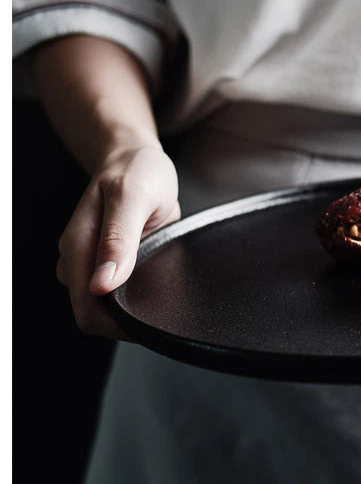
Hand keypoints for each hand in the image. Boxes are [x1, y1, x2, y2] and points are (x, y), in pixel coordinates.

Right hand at [56, 145, 180, 338]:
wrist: (136, 158)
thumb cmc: (137, 171)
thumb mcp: (133, 196)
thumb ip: (119, 239)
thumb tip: (101, 285)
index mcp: (76, 245)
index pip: (86, 310)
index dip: (116, 325)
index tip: (148, 319)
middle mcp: (78, 259)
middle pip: (93, 315)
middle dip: (125, 319)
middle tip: (160, 301)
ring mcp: (91, 263)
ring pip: (105, 307)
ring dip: (132, 307)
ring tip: (158, 283)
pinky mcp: (107, 263)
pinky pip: (119, 293)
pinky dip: (137, 294)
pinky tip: (154, 279)